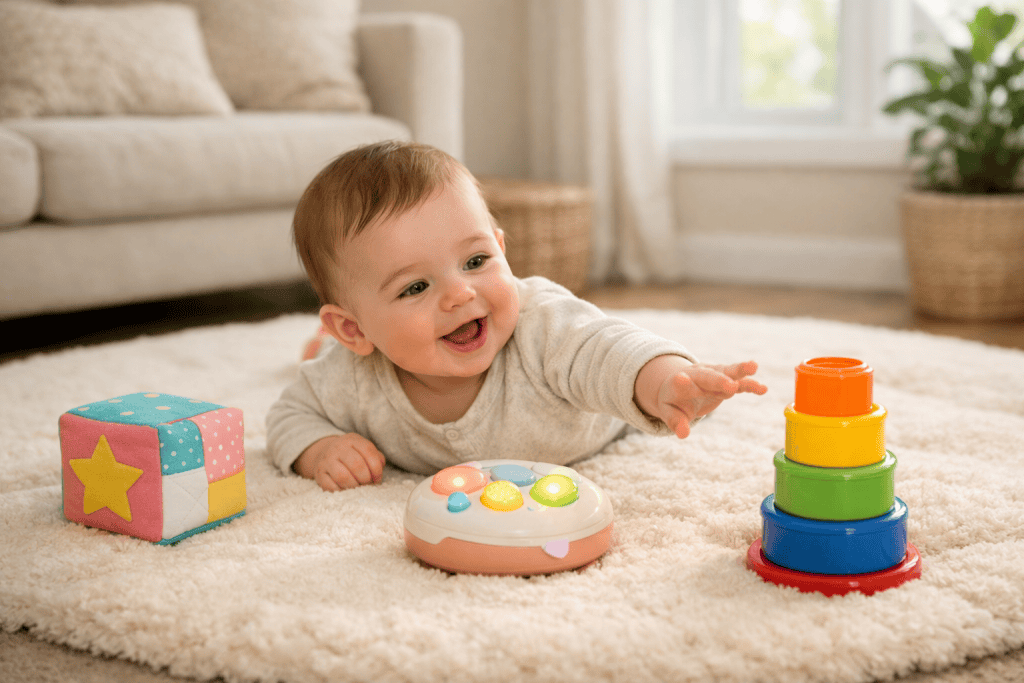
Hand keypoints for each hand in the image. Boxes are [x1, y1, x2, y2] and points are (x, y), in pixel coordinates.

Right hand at [293, 433, 385, 491]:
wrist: (325, 454)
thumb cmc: (351, 455)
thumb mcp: (363, 450)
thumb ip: (376, 457)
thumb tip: (380, 469)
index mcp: (352, 440)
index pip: (368, 451)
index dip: (376, 468)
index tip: (377, 479)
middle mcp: (338, 447)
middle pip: (357, 465)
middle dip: (366, 479)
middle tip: (368, 484)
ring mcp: (326, 460)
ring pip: (343, 477)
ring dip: (354, 486)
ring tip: (358, 488)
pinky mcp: (319, 474)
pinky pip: (331, 487)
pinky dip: (342, 491)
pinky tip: (347, 490)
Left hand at [635, 356, 767, 438]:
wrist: (681, 382)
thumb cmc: (674, 401)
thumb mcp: (669, 412)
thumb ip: (675, 422)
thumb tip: (683, 434)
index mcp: (678, 384)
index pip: (679, 383)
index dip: (680, 382)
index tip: (680, 379)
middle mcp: (697, 376)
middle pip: (707, 377)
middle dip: (718, 381)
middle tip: (730, 386)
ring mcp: (713, 375)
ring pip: (727, 372)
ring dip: (740, 370)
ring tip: (754, 367)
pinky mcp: (726, 379)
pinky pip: (739, 381)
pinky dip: (749, 384)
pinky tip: (763, 389)